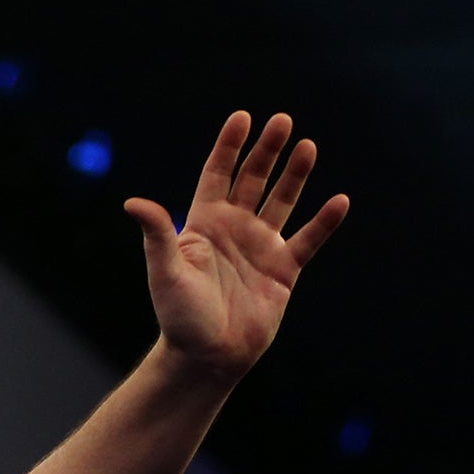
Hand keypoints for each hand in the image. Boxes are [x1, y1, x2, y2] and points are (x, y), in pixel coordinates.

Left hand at [124, 111, 348, 384]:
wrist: (207, 356)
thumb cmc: (180, 316)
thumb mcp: (165, 271)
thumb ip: (157, 234)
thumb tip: (133, 202)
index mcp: (203, 225)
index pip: (217, 175)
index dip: (229, 146)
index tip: (242, 117)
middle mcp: (233, 230)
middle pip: (253, 180)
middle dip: (267, 151)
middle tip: (283, 121)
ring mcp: (260, 247)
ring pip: (282, 201)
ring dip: (295, 174)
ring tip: (308, 145)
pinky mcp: (283, 270)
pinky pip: (308, 239)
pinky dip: (324, 222)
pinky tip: (340, 200)